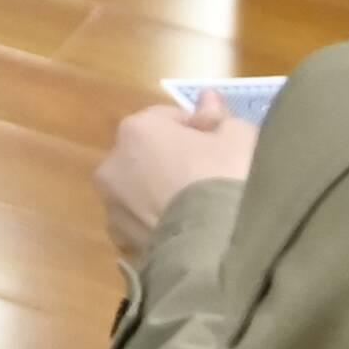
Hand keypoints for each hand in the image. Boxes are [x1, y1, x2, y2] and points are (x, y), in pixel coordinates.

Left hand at [101, 103, 266, 264]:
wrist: (217, 249)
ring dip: (163, 194)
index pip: (168, 119)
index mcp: (136, 129)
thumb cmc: (226, 179)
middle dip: (175, 161)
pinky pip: (144, 225)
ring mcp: (113, 208)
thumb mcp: (236, 136)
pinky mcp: (122, 243)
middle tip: (211, 177)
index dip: (197, 129)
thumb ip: (217, 116)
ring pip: (143, 192)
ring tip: (200, 210)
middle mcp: (113, 165)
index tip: (220, 145)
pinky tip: (188, 232)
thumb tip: (208, 99)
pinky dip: (160, 225)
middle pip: (149, 155)